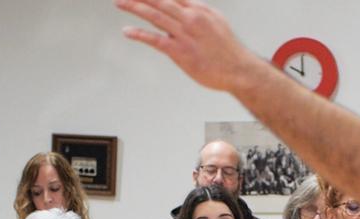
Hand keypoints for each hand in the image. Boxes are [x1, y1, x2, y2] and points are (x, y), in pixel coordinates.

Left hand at [118, 0, 258, 92]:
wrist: (240, 70)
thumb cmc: (228, 50)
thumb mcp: (216, 21)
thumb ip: (198, 11)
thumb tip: (186, 5)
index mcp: (199, 9)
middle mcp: (191, 18)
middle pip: (160, 0)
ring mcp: (185, 34)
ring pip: (155, 15)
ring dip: (134, 7)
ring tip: (119, 2)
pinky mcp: (180, 52)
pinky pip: (155, 39)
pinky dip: (139, 34)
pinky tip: (127, 31)